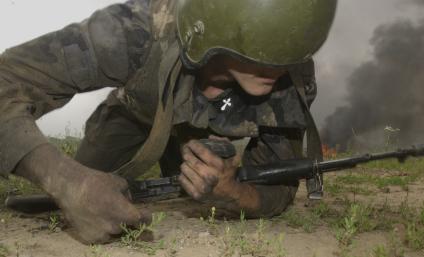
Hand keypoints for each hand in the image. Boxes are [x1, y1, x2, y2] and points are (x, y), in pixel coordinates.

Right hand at [15, 144, 150, 243]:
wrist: (70, 188)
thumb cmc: (96, 182)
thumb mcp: (119, 182)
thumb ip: (127, 194)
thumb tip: (128, 201)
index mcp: (126, 213)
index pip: (144, 220)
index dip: (146, 217)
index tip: (146, 215)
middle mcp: (116, 227)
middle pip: (130, 228)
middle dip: (128, 221)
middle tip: (122, 213)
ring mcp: (102, 235)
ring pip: (115, 234)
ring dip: (114, 226)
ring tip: (105, 214)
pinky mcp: (89, 238)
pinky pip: (101, 237)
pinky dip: (101, 230)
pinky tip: (95, 219)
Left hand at [178, 139, 240, 201]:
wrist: (229, 194)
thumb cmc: (228, 173)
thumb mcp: (232, 156)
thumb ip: (223, 143)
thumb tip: (209, 137)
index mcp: (218, 165)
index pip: (201, 150)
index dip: (193, 144)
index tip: (191, 142)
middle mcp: (209, 176)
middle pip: (189, 159)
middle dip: (186, 151)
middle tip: (185, 149)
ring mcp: (201, 186)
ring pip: (184, 168)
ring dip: (185, 163)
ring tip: (188, 162)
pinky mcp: (196, 194)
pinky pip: (182, 179)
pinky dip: (183, 174)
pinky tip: (188, 173)